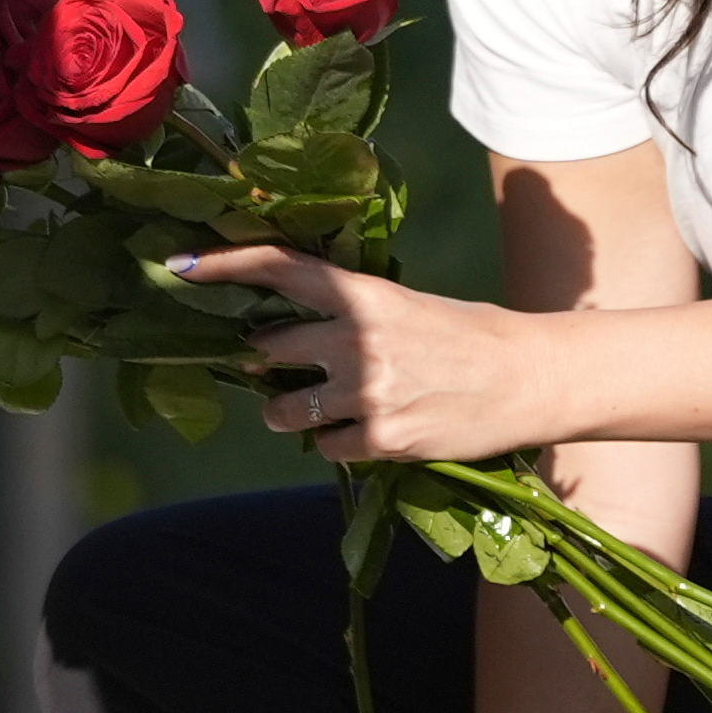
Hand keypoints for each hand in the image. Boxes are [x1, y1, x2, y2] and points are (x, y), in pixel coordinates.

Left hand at [183, 253, 560, 466]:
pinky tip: (370, 431)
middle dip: (266, 360)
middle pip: (269, 350)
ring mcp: (368, 393)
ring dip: (290, 411)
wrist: (531, 379)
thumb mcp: (409, 304)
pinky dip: (339, 444)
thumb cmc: (472, 335)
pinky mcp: (382, 440)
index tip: (180, 266)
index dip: (224, 264)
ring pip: (284, 410)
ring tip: (320, 407)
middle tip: (281, 364)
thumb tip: (291, 333)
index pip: (281, 268)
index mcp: (367, 293)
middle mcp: (359, 339)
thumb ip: (353, 312)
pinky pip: (327, 447)